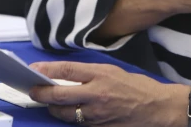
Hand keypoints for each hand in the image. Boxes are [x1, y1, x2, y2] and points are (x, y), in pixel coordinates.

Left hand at [29, 62, 188, 126]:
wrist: (156, 107)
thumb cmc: (136, 86)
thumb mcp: (112, 71)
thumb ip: (89, 73)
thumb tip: (65, 74)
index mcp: (100, 75)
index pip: (67, 70)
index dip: (47, 70)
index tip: (34, 69)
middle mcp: (96, 94)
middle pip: (60, 95)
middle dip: (41, 93)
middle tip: (33, 90)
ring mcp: (97, 114)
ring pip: (65, 113)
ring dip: (54, 108)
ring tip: (49, 103)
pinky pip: (78, 124)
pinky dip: (71, 118)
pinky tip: (68, 113)